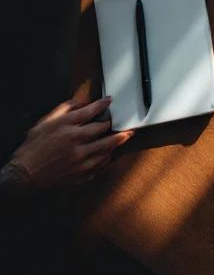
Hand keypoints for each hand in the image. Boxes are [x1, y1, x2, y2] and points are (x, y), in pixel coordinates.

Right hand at [10, 98, 131, 192]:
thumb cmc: (34, 147)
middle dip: (116, 124)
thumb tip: (78, 102)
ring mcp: (81, 160)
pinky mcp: (82, 173)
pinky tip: (109, 153)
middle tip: (125, 123)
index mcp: (66, 128)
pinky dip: (107, 158)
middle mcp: (76, 143)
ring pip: (107, 148)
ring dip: (117, 141)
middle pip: (104, 129)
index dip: (102, 105)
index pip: (90, 112)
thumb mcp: (44, 124)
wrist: (26, 173)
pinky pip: (101, 165)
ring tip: (125, 136)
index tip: (109, 101)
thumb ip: (62, 111)